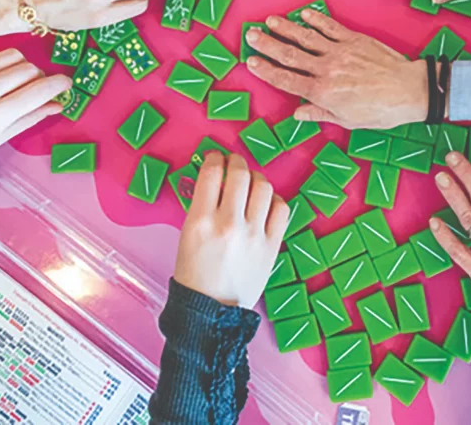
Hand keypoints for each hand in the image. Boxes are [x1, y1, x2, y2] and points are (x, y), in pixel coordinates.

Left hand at [0, 50, 70, 171]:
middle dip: (39, 77)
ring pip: (12, 55)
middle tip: (34, 87)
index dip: (60, 84)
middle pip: (29, 69)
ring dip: (20, 66)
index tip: (65, 83)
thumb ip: (30, 118)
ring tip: (13, 79)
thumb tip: (57, 105)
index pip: (41, 89)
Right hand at [174, 153, 289, 307]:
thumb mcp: (187, 235)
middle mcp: (229, 223)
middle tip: (233, 164)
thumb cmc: (194, 274)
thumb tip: (215, 179)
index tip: (215, 158)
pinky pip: (282, 208)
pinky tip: (265, 203)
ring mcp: (254, 234)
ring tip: (250, 183)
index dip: (214, 157)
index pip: (212, 171)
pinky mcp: (272, 245)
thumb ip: (202, 206)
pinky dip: (274, 200)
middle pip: (240, 173)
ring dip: (255, 178)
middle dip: (236, 162)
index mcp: (201, 220)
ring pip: (263, 186)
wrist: (211, 312)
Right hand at [244, 10, 426, 128]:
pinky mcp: (354, 39)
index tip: (251, 62)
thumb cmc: (380, 111)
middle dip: (268, 44)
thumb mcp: (348, 120)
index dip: (266, 70)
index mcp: (322, 92)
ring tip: (270, 20)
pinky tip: (303, 13)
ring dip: (286, 27)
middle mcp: (326, 69)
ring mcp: (339, 52)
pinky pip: (330, 27)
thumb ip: (320, 113)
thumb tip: (298, 114)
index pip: (286, 79)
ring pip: (306, 37)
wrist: (408, 91)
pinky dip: (316, 19)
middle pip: (289, 55)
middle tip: (251, 35)